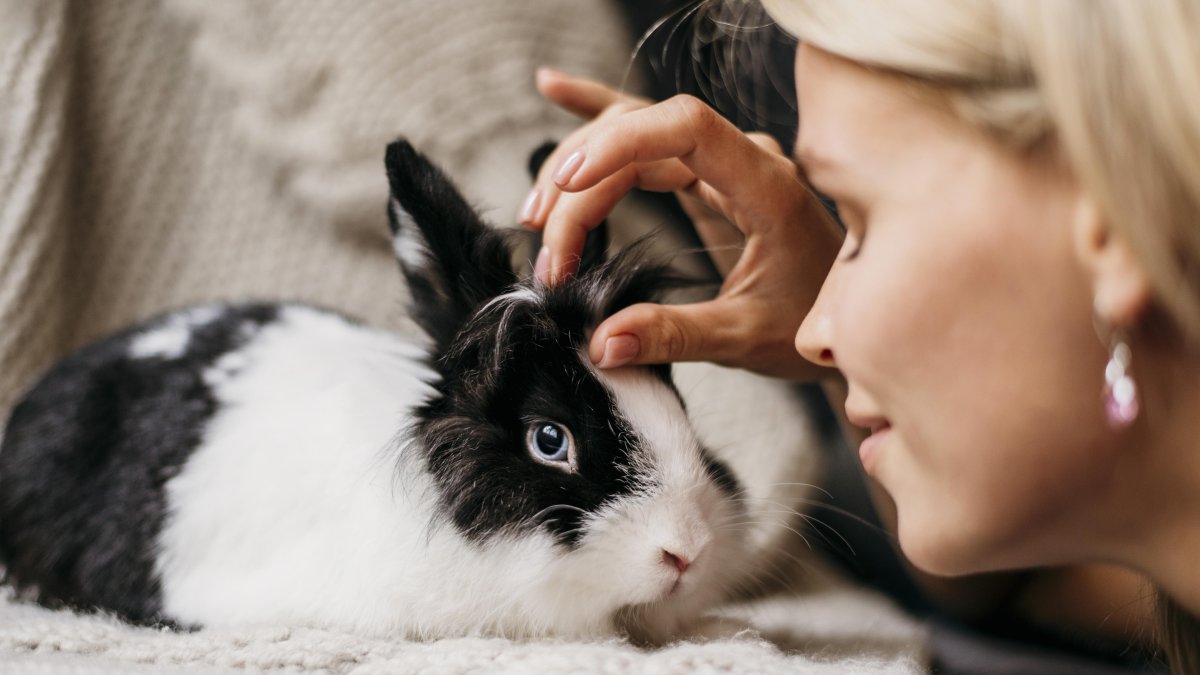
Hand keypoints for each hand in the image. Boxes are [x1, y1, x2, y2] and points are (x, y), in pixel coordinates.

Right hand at [527, 70, 842, 379]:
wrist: (845, 321)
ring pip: (634, 139)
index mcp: (766, 185)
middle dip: (581, 186)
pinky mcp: (704, 177)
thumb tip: (601, 342)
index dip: (618, 144)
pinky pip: (645, 139)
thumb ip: (675, 335)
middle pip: (642, 137)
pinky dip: (600, 121)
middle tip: (549, 253)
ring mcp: (722, 163)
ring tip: (537, 221)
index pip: (683, 128)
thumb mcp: (745, 337)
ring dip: (578, 171)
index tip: (568, 186)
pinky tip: (555, 90)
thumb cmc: (811, 321)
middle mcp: (743, 160)